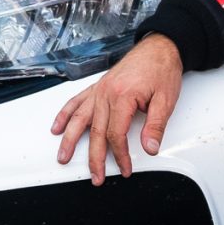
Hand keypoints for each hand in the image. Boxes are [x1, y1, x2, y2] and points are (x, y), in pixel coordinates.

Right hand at [51, 34, 183, 184]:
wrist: (159, 47)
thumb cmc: (162, 69)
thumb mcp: (166, 100)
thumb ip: (156, 126)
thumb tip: (150, 147)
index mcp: (123, 96)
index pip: (116, 134)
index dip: (120, 155)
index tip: (125, 168)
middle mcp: (106, 93)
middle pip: (95, 132)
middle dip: (94, 158)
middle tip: (96, 176)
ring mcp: (99, 90)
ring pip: (79, 119)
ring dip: (69, 140)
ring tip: (63, 156)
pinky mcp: (98, 87)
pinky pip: (76, 102)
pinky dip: (65, 115)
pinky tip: (57, 127)